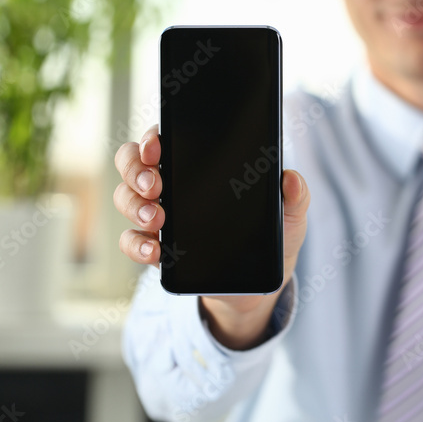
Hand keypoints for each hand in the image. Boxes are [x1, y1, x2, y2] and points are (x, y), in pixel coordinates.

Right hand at [114, 123, 310, 348]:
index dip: (153, 138)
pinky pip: (131, 240)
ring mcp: (159, 215)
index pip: (166, 138)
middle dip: (136, 169)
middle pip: (133, 162)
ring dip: (134, 205)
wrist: (260, 283)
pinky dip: (137, 244)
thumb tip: (292, 178)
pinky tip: (155, 249)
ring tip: (156, 217)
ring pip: (126, 198)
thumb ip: (296, 196)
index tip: (157, 147)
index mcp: (201, 164)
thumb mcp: (290, 215)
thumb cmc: (273, 235)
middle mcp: (172, 185)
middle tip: (155, 185)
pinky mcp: (157, 247)